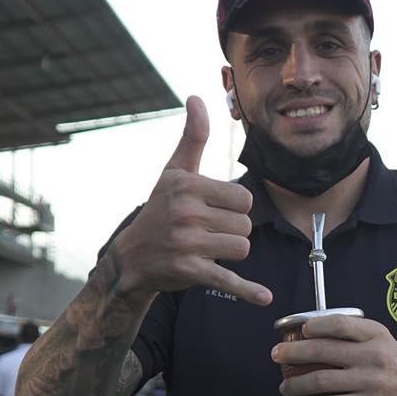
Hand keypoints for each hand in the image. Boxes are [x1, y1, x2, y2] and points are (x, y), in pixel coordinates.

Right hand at [114, 97, 271, 306]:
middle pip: (245, 225)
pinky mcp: (188, 271)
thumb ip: (192, 137)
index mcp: (186, 185)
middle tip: (207, 234)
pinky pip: (228, 280)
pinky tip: (264, 297)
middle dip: (233, 232)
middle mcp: (184, 212)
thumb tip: (196, 97)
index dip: (234, 208)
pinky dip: (247, 291)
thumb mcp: (174, 172)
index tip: (212, 211)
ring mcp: (185, 243)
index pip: (244, 198)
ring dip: (231, 253)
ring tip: (207, 250)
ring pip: (242, 248)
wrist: (132, 258)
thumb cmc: (160, 210)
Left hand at [271, 317, 396, 395]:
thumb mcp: (385, 345)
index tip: (298, 331)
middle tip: (276, 356)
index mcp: (376, 335)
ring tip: (285, 386)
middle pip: (322, 350)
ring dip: (296, 384)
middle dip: (292, 353)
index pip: (338, 324)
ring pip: (320, 380)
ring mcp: (370, 381)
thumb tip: (315, 339)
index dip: (313, 326)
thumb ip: (357, 339)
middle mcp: (373, 354)